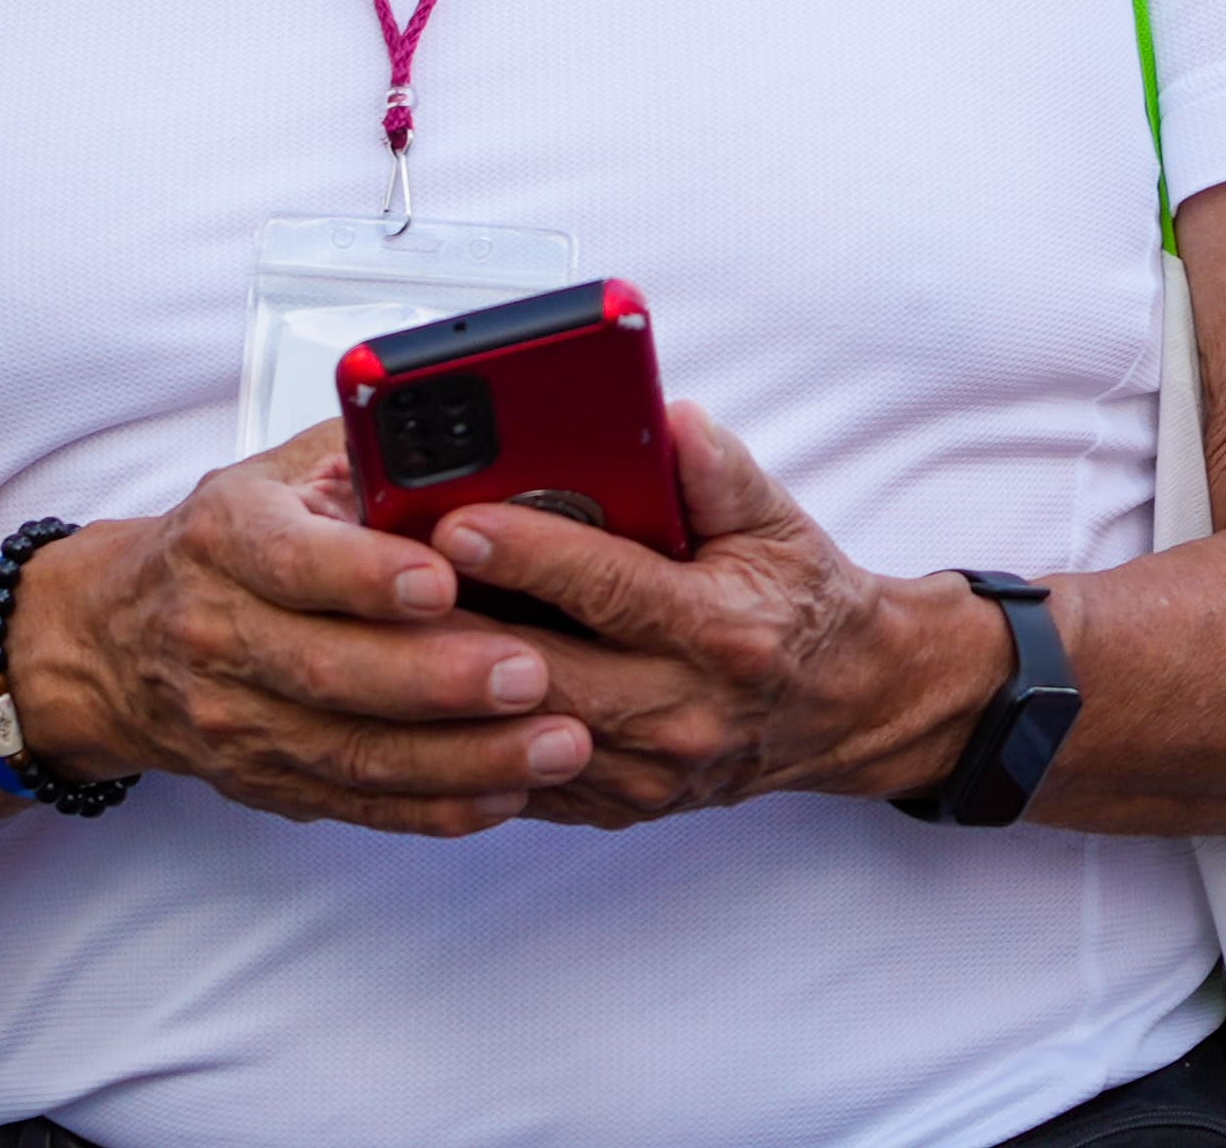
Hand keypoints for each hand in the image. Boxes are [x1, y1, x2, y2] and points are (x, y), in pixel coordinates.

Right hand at [9, 429, 581, 838]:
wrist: (119, 640)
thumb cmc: (231, 541)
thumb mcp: (280, 474)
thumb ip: (367, 455)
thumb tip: (479, 437)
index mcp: (225, 535)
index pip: (291, 558)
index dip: (365, 574)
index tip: (442, 579)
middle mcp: (220, 632)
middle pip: (331, 670)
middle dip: (440, 679)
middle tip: (534, 673)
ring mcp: (238, 719)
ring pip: (355, 751)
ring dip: (463, 756)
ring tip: (556, 744)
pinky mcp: (267, 781)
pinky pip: (361, 803)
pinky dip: (437, 805)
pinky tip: (508, 792)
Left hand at [426, 402, 1001, 828]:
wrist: (844, 706)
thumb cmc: (798, 603)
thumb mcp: (776, 519)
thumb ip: (719, 470)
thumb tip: (670, 420)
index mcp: (721, 631)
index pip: (608, 588)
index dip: (527, 552)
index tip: (457, 517)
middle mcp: (682, 710)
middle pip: (541, 671)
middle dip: (454, 623)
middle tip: (382, 576)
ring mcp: (646, 772)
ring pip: (516, 734)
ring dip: (444, 686)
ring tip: (381, 630)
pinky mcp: (616, 805)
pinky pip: (519, 779)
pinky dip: (464, 738)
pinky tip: (416, 692)